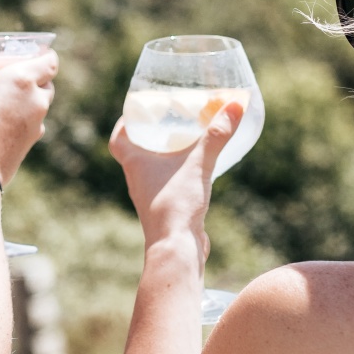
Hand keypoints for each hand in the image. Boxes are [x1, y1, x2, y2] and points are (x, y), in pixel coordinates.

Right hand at [0, 51, 57, 185]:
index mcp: (21, 79)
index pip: (50, 62)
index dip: (43, 57)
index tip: (31, 56)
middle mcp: (35, 101)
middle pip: (46, 85)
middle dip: (34, 80)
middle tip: (11, 79)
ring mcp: (36, 125)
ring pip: (40, 107)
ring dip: (27, 103)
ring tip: (3, 102)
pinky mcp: (30, 145)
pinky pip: (31, 127)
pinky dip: (21, 123)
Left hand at [109, 100, 242, 254]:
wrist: (177, 247)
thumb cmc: (177, 205)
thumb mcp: (199, 164)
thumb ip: (217, 136)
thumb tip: (235, 105)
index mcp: (135, 165)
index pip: (117, 141)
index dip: (122, 125)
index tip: (136, 113)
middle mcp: (138, 180)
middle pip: (135, 153)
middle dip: (149, 136)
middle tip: (167, 121)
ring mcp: (150, 196)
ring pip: (152, 170)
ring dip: (163, 156)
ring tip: (184, 142)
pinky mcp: (165, 209)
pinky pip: (166, 185)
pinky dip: (176, 174)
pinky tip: (195, 171)